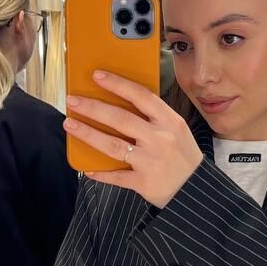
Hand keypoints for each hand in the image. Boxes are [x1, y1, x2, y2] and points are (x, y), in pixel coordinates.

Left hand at [64, 71, 202, 207]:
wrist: (196, 189)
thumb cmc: (184, 156)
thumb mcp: (177, 130)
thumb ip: (154, 117)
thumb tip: (121, 101)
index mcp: (170, 122)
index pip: (141, 96)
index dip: (118, 84)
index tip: (97, 76)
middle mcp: (160, 139)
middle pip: (121, 119)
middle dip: (93, 108)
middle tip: (73, 100)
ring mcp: (150, 161)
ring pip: (113, 145)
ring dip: (88, 134)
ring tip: (70, 124)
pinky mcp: (143, 182)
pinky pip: (116, 176)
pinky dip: (100, 173)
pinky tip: (86, 168)